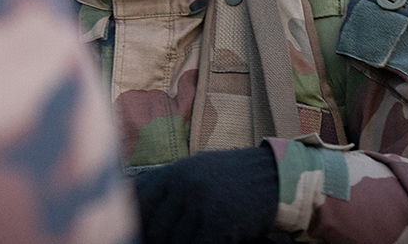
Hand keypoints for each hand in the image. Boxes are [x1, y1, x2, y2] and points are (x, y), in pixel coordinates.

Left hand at [133, 145, 278, 243]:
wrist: (274, 177)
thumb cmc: (232, 178)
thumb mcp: (195, 170)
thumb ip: (167, 185)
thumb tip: (133, 199)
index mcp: (173, 172)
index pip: (138, 201)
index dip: (136, 222)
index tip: (138, 233)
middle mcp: (182, 184)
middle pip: (154, 227)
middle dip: (158, 241)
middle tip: (163, 243)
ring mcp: (200, 203)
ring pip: (174, 241)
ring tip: (193, 238)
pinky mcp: (218, 222)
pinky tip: (209, 242)